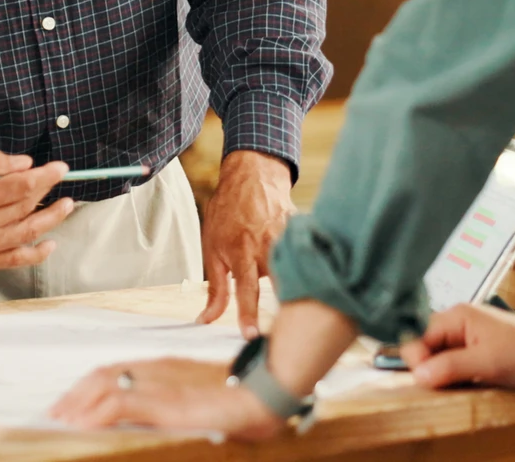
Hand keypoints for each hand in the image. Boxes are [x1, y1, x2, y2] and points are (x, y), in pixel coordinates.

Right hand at [0, 150, 72, 269]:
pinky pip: (12, 260)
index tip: (60, 168)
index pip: (23, 186)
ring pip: (26, 234)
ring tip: (66, 207)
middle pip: (27, 208)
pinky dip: (33, 255)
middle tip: (63, 183)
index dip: (46, 176)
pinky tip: (48, 244)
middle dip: (49, 193)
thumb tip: (24, 163)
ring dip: (50, 221)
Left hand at [48, 358, 281, 439]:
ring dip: (79, 403)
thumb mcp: (199, 394)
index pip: (113, 371)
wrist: (267, 389)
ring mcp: (161, 384)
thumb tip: (152, 413)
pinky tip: (84, 423)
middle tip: (56, 413)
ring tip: (63, 419)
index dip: (87, 386)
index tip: (69, 402)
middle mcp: (157, 370)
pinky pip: (122, 403)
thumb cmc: (241, 395)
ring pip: (106, 384)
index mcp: (164, 367)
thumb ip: (174, 398)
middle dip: (75, 394)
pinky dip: (98, 411)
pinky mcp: (167, 402)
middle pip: (103, 375)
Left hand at [197, 149, 295, 336]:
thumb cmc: (228, 214)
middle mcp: (267, 245)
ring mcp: (287, 237)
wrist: (252, 177)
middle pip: (281, 285)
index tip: (252, 336)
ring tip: (301, 303)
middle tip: (288, 329)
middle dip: (285, 306)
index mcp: (242, 251)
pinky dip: (306, 267)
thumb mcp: (212, 248)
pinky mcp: (303, 232)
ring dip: (296, 287)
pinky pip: (306, 256)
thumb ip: (216, 288)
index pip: (247, 289)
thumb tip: (205, 319)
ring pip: (297, 272)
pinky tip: (309, 273)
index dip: (248, 314)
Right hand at [403, 295, 514, 391]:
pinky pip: (457, 363)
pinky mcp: (479, 347)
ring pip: (442, 358)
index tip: (435, 382)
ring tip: (470, 383)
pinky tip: (476, 382)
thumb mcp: (488, 363)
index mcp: (455, 317)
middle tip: (456, 385)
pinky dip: (462, 376)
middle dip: (435, 370)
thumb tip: (418, 375)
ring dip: (449, 375)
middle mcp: (458, 322)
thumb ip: (451, 366)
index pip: (418, 340)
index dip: (421, 363)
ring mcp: (469, 334)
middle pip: (427, 349)